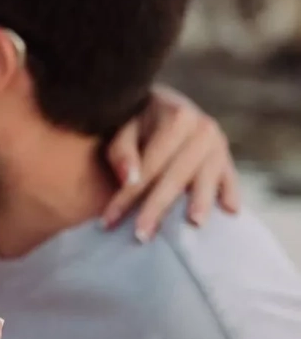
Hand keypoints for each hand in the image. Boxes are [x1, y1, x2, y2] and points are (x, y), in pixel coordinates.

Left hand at [102, 85, 240, 240]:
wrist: (158, 101)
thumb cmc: (134, 118)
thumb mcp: (122, 126)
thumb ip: (122, 151)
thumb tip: (130, 179)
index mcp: (178, 117)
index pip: (149, 165)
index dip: (127, 195)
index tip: (108, 221)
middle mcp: (203, 128)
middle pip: (177, 176)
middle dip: (157, 208)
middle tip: (141, 237)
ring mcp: (218, 143)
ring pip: (207, 178)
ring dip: (201, 202)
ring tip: (195, 224)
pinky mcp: (226, 157)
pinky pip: (229, 178)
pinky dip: (230, 193)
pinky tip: (230, 211)